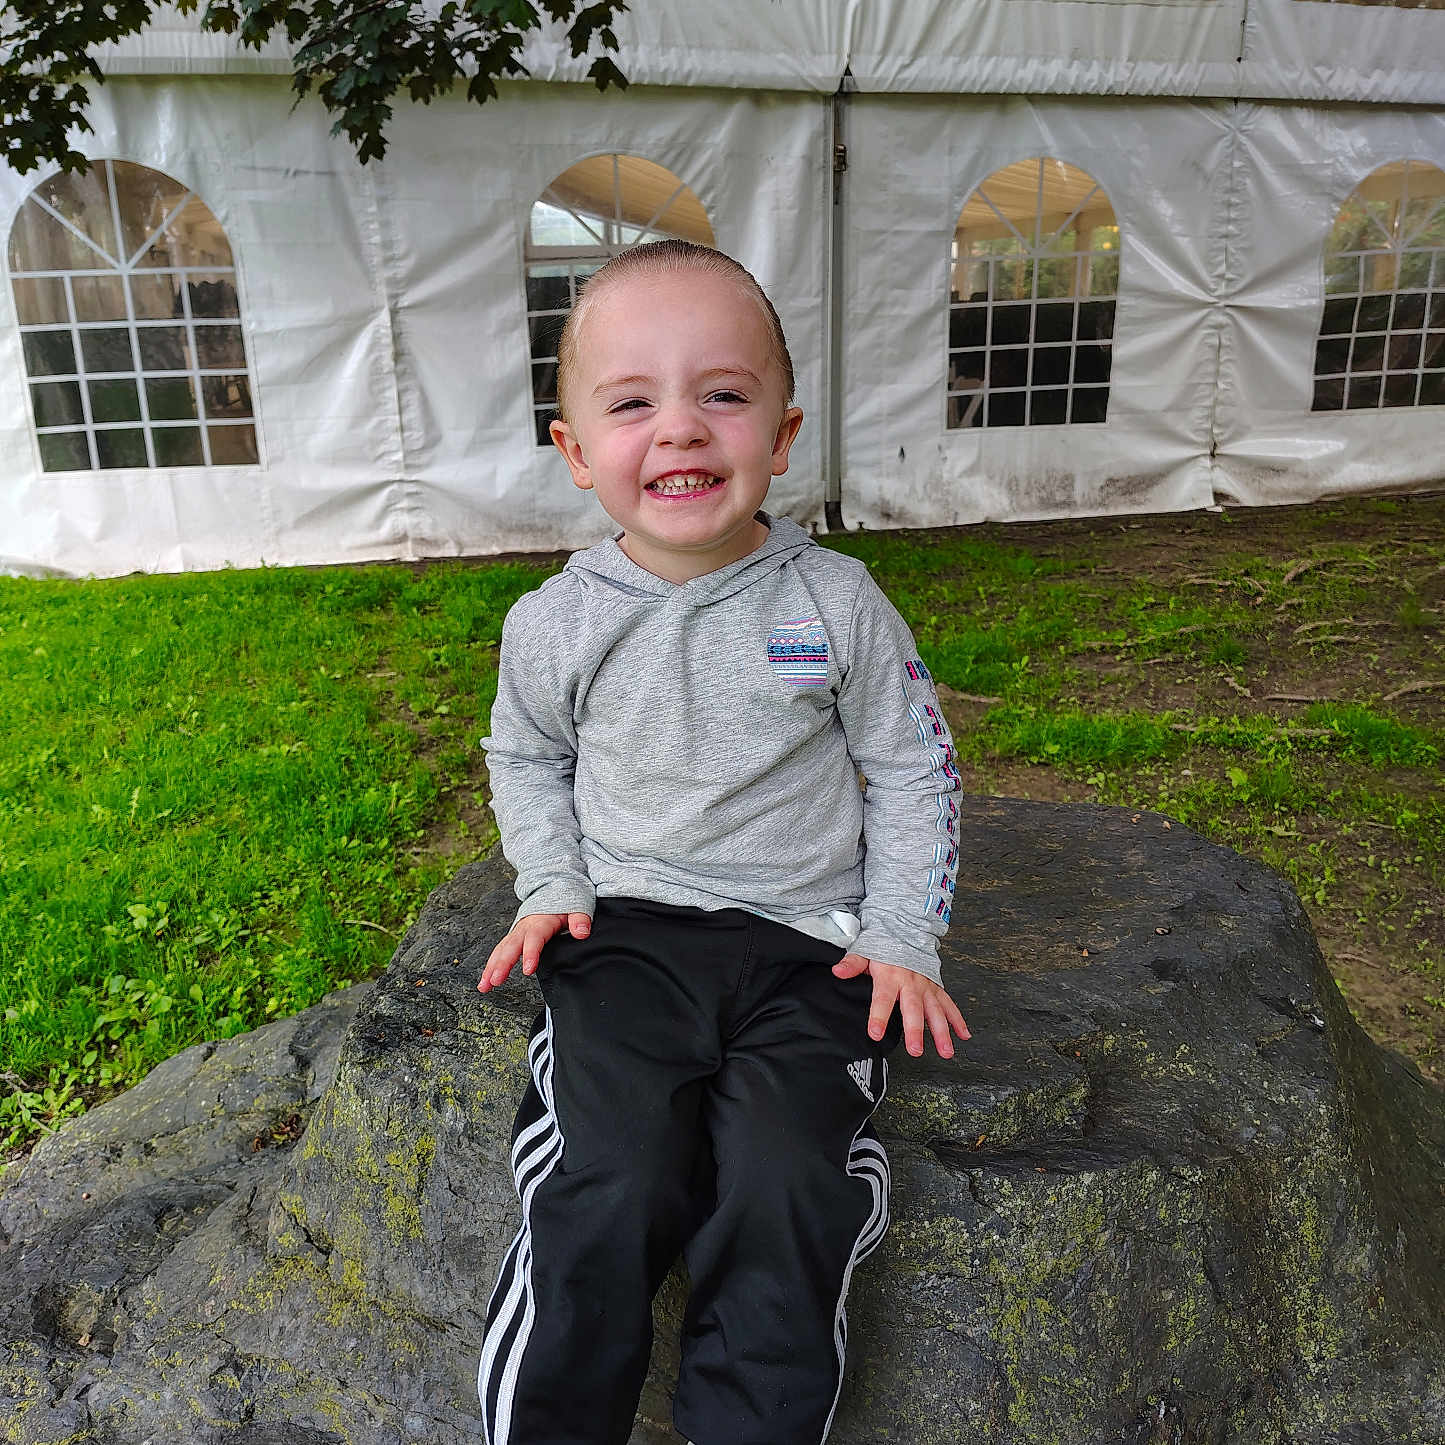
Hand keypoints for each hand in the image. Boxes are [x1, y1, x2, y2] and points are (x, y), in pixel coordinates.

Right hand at [477, 912, 590, 992]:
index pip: (534, 938)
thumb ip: (580, 919)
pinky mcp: (514, 938)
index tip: (528, 970)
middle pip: (511, 946)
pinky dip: (491, 965)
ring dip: (491, 967)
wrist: (553, 889)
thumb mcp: (577, 906)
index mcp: (541, 921)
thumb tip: (582, 932)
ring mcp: (517, 932)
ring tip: (485, 986)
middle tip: (495, 980)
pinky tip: (486, 981)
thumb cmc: (564, 901)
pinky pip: (500, 951)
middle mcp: (525, 927)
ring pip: (501, 950)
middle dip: (502, 964)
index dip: (530, 954)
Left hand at [832, 953, 970, 1058]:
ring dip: (942, 1032)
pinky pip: (949, 1005)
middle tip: (916, 1050)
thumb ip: (853, 964)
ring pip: (936, 1011)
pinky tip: (963, 1036)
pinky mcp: (936, 989)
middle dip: (915, 1030)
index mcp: (890, 977)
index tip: (875, 1033)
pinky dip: (958, 1021)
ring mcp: (926, 987)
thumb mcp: (865, 952)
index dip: (879, 1016)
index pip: (883, 999)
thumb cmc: (884, 946)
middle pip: (913, 1009)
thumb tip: (837, 971)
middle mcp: (911, 984)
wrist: (905, 932)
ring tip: (946, 1051)